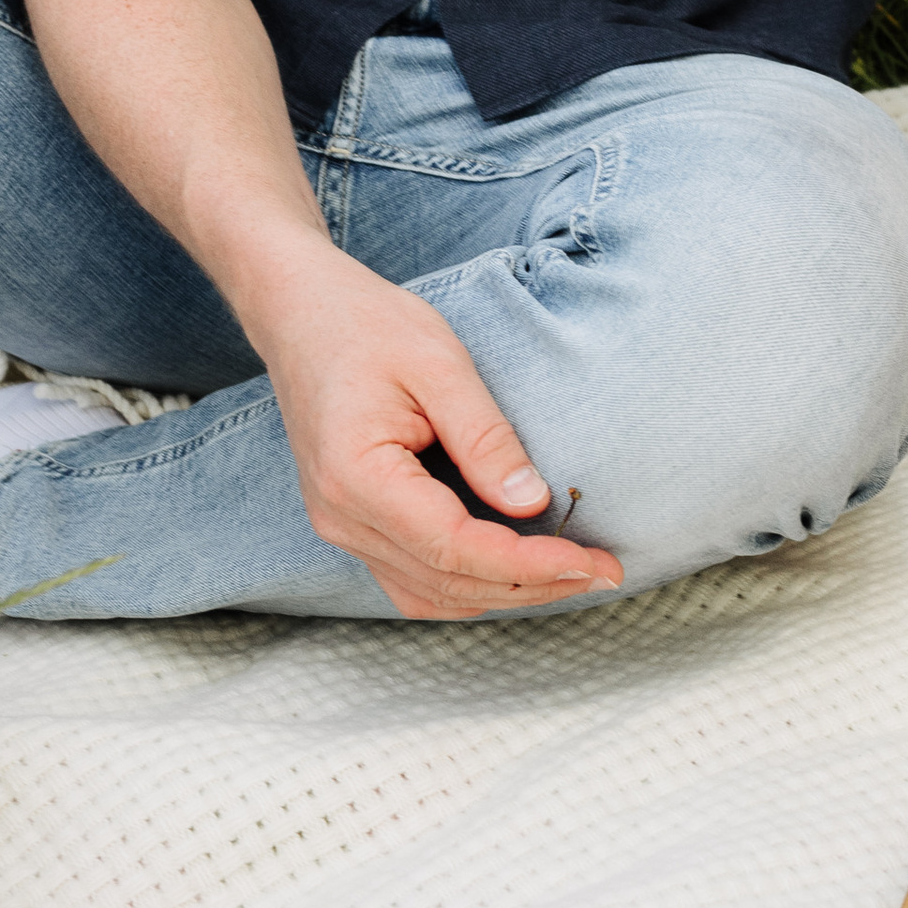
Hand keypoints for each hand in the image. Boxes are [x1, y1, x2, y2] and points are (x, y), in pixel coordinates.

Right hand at [252, 245, 621, 619]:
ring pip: (431, 594)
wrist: (302, 313)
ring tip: (572, 572)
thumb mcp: (439, 363)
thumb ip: (485, 437)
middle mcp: (342, 518)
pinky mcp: (353, 524)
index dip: (529, 565)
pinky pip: (413, 578)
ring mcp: (341, 527)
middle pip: (448, 583)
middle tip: (604, 571)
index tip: (591, 561)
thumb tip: (534, 503)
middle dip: (533, 585)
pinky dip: (469, 583)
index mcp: (357, 477)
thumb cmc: (368, 325)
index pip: (454, 548)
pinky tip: (518, 567)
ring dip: (505, 593)